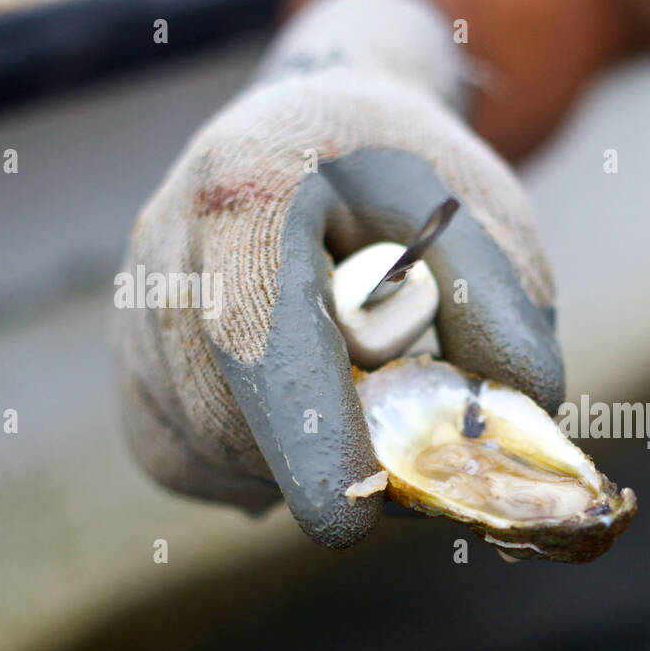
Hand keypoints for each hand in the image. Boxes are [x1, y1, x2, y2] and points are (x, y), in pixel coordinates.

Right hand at [113, 0, 562, 547]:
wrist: (324, 143)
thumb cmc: (412, 186)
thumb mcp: (483, 216)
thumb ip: (505, 309)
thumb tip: (516, 416)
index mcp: (255, 183)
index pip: (257, 317)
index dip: (302, 421)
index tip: (351, 507)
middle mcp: (166, 245)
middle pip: (226, 410)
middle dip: (325, 460)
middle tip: (411, 447)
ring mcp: (136, 312)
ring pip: (205, 450)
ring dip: (300, 465)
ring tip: (362, 403)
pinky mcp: (133, 373)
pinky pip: (187, 463)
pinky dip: (260, 471)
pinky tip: (309, 419)